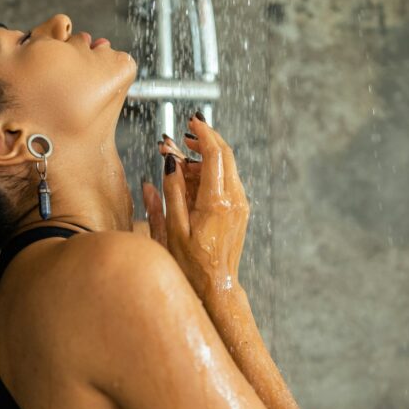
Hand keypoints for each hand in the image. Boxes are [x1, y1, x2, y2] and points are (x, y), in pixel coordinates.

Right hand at [141, 112, 249, 300]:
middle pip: (225, 154)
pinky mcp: (239, 210)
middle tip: (185, 134)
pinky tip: (191, 180)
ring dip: (205, 158)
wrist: (216, 286)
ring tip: (179, 164)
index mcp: (216, 203)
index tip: (192, 121)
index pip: (215, 154)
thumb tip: (168, 161)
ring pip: (227, 166)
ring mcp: (240, 205)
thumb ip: (169, 192)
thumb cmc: (192, 265)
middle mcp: (234, 201)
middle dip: (205, 139)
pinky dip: (210, 173)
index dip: (203, 133)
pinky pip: (227, 181)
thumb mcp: (172, 229)